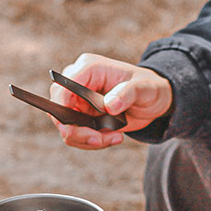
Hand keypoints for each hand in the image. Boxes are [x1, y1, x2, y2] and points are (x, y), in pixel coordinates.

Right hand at [49, 53, 172, 150]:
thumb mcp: (144, 88)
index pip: (63, 86)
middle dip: (75, 130)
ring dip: (87, 139)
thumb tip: (109, 105)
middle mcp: (79, 83)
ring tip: (115, 138)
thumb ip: (127, 93)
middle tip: (98, 140)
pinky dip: (92, 142)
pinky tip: (113, 138)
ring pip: (66, 126)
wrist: (152, 100)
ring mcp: (78, 101)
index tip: (75, 126)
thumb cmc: (148, 87)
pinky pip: (76, 134)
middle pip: (59, 109)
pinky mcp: (82, 116)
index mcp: (89, 68)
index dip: (62, 106)